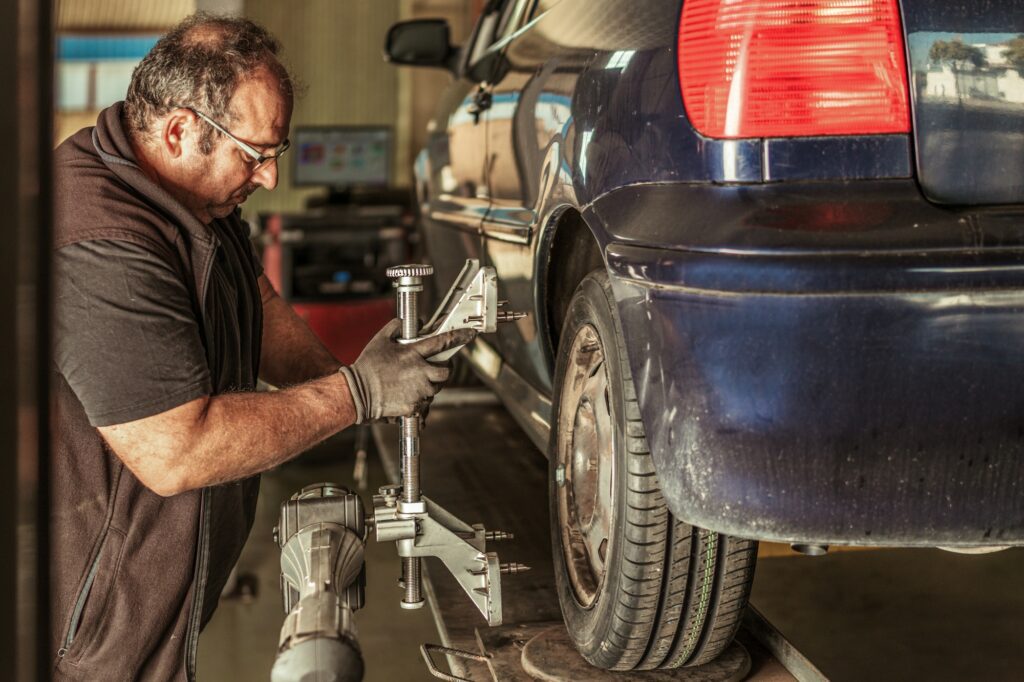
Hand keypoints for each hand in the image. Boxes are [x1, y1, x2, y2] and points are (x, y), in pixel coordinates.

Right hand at [339, 319, 475, 422]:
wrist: (357, 393)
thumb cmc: (367, 366)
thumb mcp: (380, 340)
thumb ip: (396, 327)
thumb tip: (411, 322)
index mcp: (413, 353)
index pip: (442, 342)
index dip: (459, 337)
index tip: (470, 334)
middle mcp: (419, 371)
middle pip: (445, 371)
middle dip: (442, 370)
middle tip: (431, 370)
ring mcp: (418, 390)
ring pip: (436, 389)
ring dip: (429, 386)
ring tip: (412, 384)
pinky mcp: (414, 406)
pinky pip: (425, 403)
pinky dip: (419, 401)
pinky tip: (406, 395)